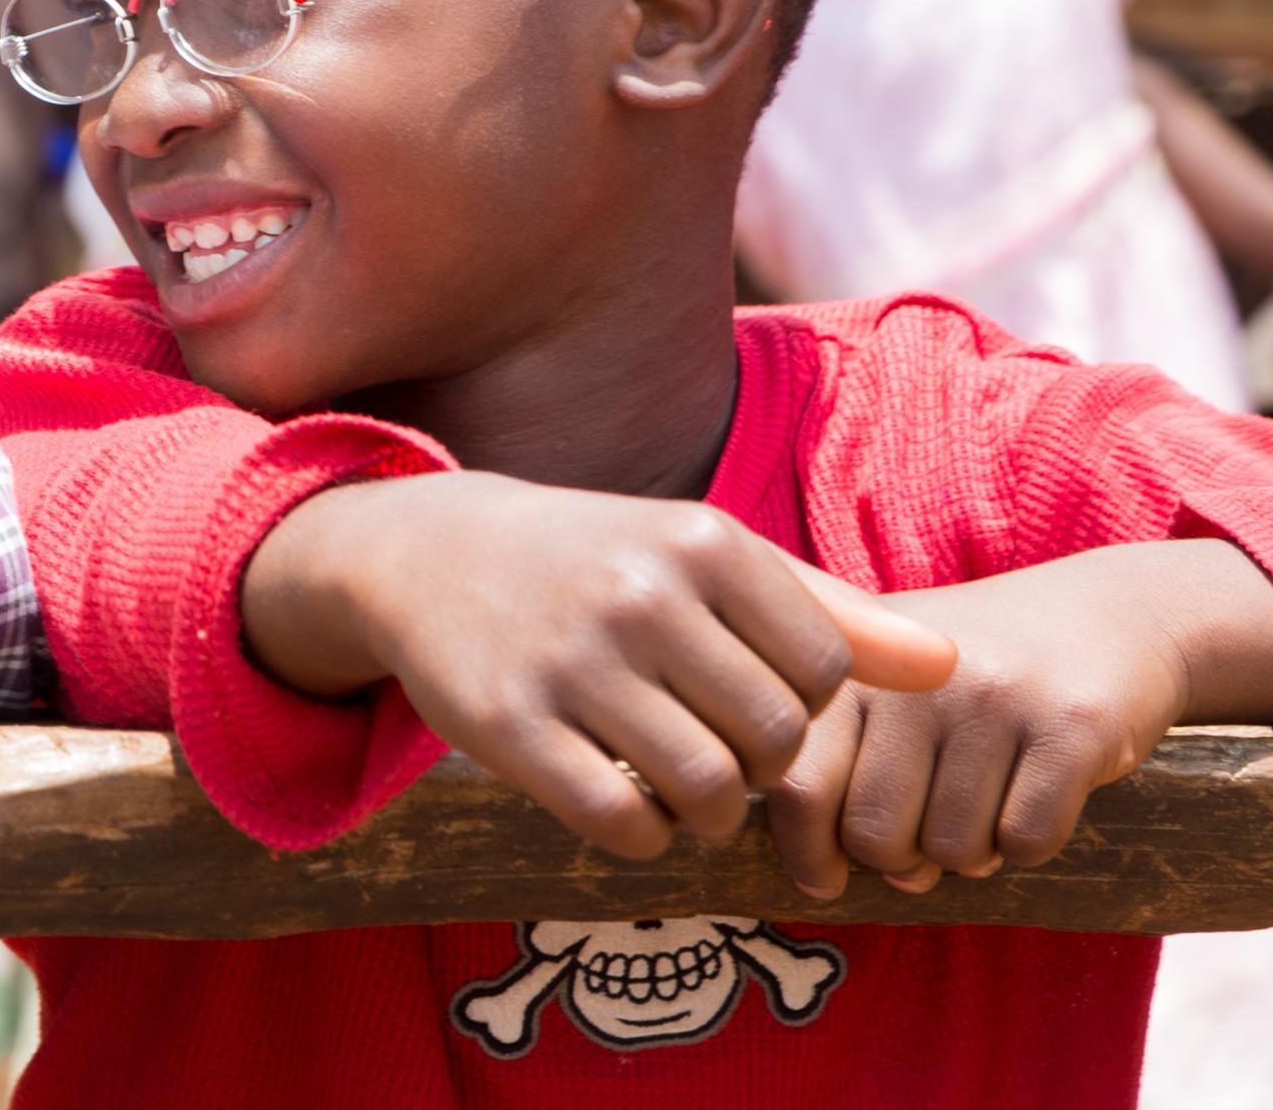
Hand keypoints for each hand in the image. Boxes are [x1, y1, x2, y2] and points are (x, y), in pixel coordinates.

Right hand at [243, 472, 959, 858]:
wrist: (428, 553)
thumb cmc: (597, 562)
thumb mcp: (705, 558)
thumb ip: (829, 612)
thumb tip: (952, 666)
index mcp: (703, 543)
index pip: (823, 675)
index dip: (804, 712)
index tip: (752, 702)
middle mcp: (640, 594)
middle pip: (773, 739)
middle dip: (761, 769)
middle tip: (718, 754)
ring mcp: (570, 659)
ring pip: (706, 788)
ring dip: (710, 814)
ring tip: (683, 789)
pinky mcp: (508, 723)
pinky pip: (622, 821)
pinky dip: (645, 836)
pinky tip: (627, 804)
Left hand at [764, 541, 1268, 899]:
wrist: (1105, 614)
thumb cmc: (970, 676)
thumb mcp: (883, 688)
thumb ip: (832, 764)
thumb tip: (820, 878)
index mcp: (849, 667)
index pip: (798, 788)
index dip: (808, 852)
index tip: (828, 875)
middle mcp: (912, 677)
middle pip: (876, 838)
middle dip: (902, 859)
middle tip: (929, 826)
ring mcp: (992, 696)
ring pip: (954, 851)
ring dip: (971, 853)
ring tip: (985, 801)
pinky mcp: (1072, 725)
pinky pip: (1026, 842)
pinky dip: (1028, 846)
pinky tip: (1034, 797)